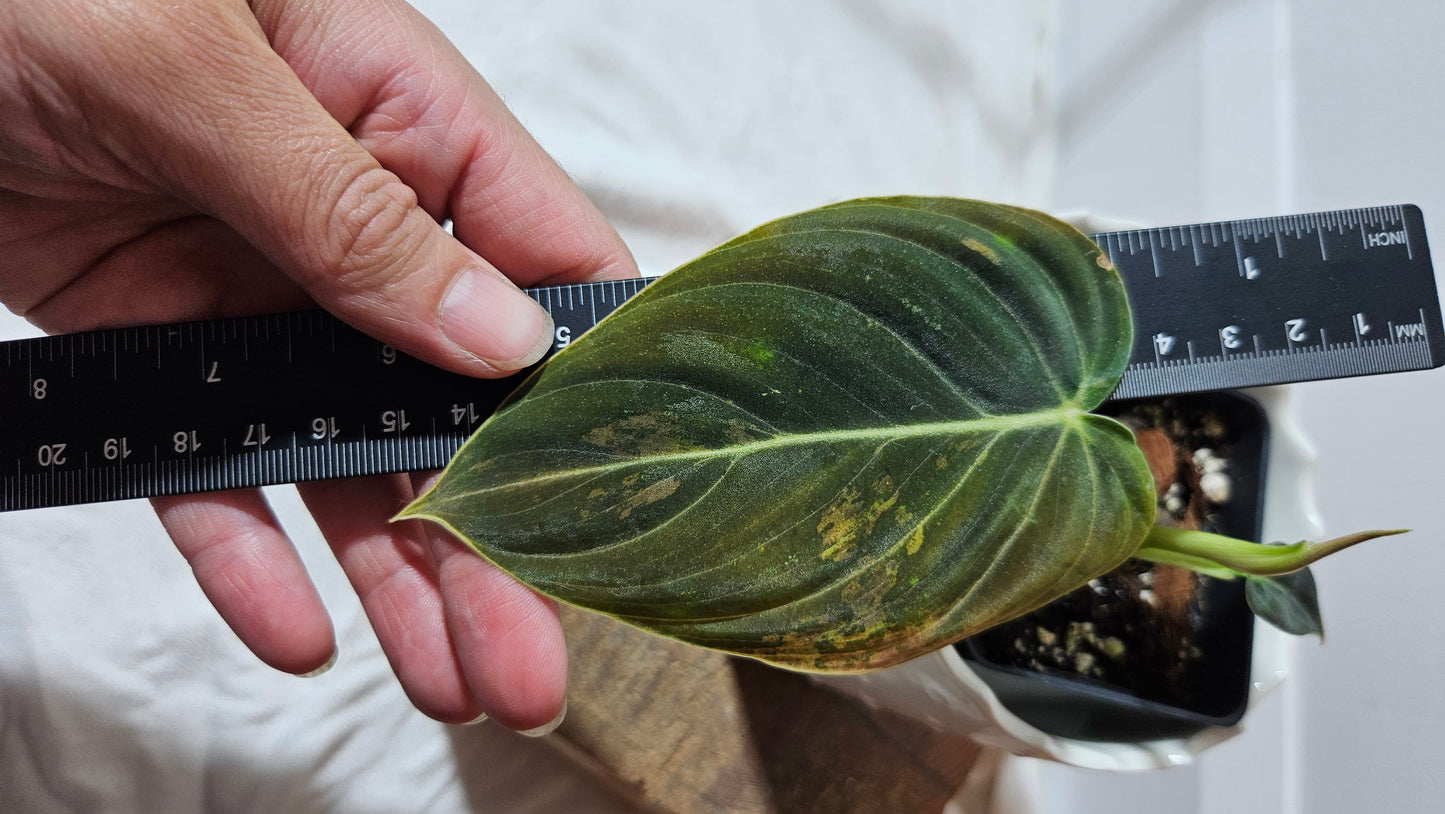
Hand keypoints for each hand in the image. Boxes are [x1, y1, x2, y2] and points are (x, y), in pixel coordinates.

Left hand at [0, 0, 636, 728]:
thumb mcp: (193, 67)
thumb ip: (347, 207)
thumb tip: (500, 333)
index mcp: (393, 106)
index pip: (543, 248)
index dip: (591, 372)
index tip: (620, 493)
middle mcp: (345, 208)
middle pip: (452, 391)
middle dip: (499, 525)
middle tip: (532, 656)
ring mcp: (249, 282)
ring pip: (346, 451)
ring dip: (398, 570)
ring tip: (451, 682)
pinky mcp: (152, 338)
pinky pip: (211, 461)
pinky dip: (247, 549)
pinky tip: (299, 628)